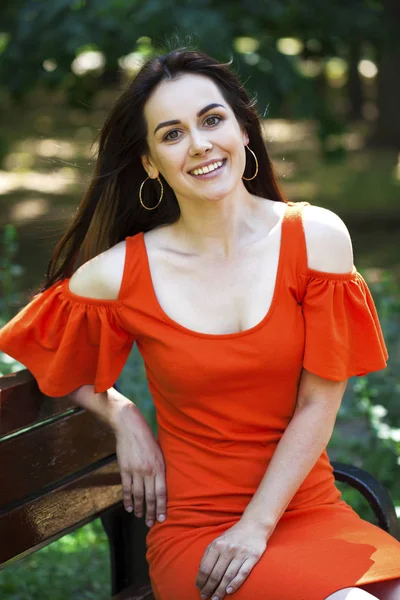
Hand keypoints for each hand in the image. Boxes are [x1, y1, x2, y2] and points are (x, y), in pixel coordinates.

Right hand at [113, 401, 166, 527]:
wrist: (130, 426)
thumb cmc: (147, 438)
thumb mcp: (159, 451)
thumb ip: (160, 467)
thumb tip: (162, 483)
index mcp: (159, 467)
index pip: (161, 492)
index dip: (161, 507)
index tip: (161, 518)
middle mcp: (148, 471)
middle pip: (150, 497)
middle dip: (150, 512)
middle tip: (150, 524)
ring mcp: (135, 471)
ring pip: (138, 495)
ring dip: (139, 508)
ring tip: (139, 517)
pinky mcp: (124, 469)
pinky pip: (126, 488)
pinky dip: (127, 499)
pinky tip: (129, 507)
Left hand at [196, 519, 266, 598]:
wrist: (254, 525)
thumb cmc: (234, 536)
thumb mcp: (218, 540)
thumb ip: (209, 554)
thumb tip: (201, 572)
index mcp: (217, 545)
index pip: (205, 567)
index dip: (201, 581)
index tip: (199, 589)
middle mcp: (228, 549)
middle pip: (215, 574)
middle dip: (209, 588)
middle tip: (206, 598)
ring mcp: (240, 553)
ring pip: (228, 576)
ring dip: (220, 590)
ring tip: (216, 598)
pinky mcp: (252, 557)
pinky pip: (242, 573)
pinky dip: (235, 583)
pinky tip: (229, 591)